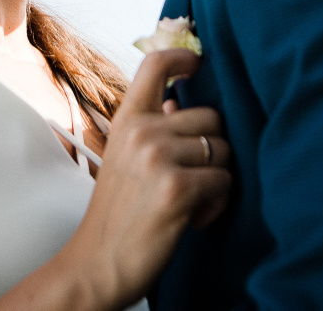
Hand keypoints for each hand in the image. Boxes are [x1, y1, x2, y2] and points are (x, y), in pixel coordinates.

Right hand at [67, 48, 231, 307]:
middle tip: (188, 180)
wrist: (97, 265)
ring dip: (216, 180)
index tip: (198, 64)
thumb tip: (177, 101)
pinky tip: (193, 219)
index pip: (154, 64)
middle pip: (211, 116)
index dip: (183, 56)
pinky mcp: (178, 187)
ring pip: (223, 150)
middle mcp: (141, 131)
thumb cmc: (118, 214)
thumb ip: (151, 127)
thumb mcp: (124, 159)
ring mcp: (159, 157)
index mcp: (126, 120)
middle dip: (212, 149)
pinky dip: (217, 205)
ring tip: (189, 201)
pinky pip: (224, 181)